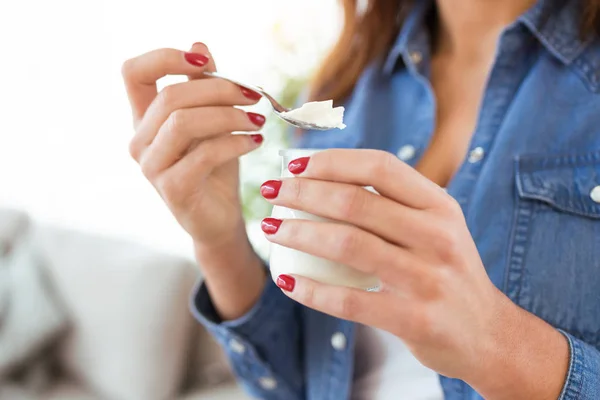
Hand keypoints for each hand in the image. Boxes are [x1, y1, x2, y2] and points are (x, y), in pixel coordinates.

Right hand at [122, 42, 264, 247]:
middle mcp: (139, 141)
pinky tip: (255, 141)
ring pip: (184, 122)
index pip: (133, 72)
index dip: (165, 57)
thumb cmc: (215, 167)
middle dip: (219, 90)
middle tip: (254, 96)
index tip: (205, 63)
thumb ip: (203, 88)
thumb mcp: (212, 122)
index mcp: (144, 119)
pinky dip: (236, 142)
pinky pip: (204, 153)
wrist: (219, 219)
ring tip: (257, 120)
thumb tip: (200, 46)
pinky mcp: (172, 188)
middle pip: (171, 96)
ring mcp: (152, 166)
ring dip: (229, 115)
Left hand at [259, 149, 568, 398]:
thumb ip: (394, 205)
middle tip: (271, 193)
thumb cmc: (447, 272)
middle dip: (302, 193)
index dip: (331, 161)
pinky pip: (349, 301)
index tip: (294, 164)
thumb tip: (326, 178)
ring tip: (270, 229)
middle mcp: (437, 236)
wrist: (488, 334)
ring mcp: (428, 279)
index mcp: (440, 206)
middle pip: (355, 203)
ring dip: (298, 233)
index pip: (379, 167)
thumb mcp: (436, 228)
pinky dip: (311, 290)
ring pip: (347, 245)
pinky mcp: (415, 319)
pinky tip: (287, 281)